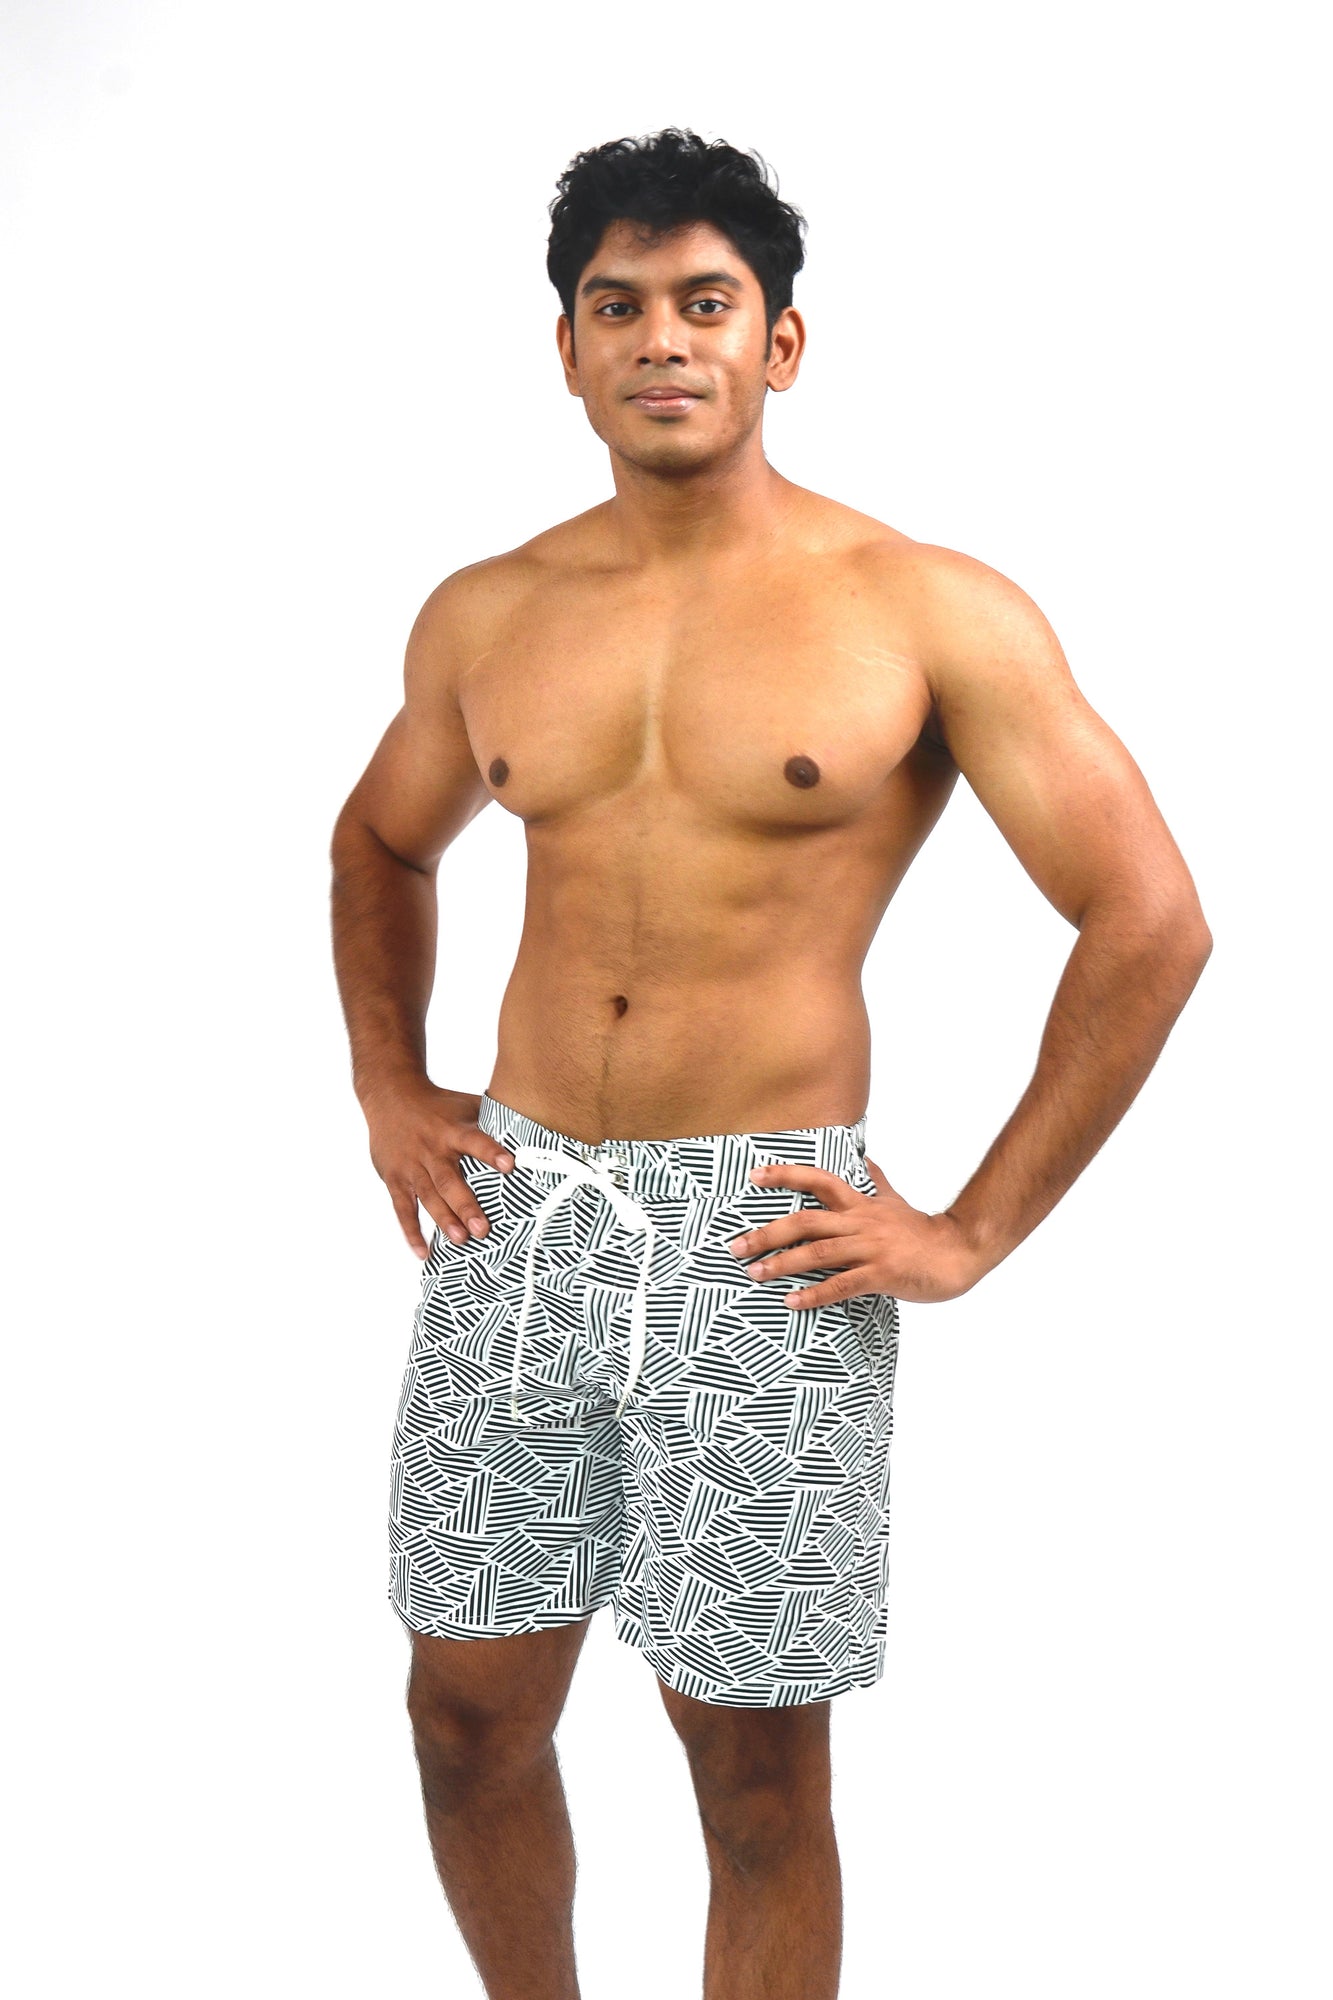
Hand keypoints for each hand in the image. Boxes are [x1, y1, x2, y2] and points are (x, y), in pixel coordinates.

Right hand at [361, 1079, 514, 1258]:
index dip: (491, 1152)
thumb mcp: (466, 1105)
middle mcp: (431, 1150)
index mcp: (452, 1131)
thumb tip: (537, 1125)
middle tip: (484, 1229)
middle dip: (466, 1205)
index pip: (475, 1141)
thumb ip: (494, 1119)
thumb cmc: (439, 1105)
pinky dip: (412, 1232)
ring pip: (428, 1197)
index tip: (511, 1166)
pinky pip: (402, 1209)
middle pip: (449, 1180)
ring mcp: (411, 1166)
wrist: (390, 1096)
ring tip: (461, 1240)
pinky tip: (425, 1253)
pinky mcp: (394, 1179)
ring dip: (444, 1220)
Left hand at [727, 1156, 987, 1306]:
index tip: (754, 1175)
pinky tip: (792, 1302)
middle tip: (736, 1246)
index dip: (786, 1176)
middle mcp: (861, 1222)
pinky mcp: (882, 1274)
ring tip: (754, 1274)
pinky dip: (814, 1294)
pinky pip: (841, 1285)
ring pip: (818, 1253)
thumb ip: (876, 1182)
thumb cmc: (923, 1231)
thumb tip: (865, 1159)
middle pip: (805, 1221)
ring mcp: (871, 1248)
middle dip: (767, 1233)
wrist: (959, 1252)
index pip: (819, 1181)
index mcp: (861, 1205)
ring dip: (782, 1264)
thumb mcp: (895, 1201)